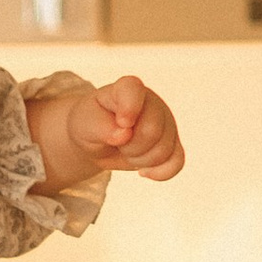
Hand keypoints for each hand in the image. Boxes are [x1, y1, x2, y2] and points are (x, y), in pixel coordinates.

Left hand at [31, 75, 184, 188]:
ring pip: (164, 150)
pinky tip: (143, 171)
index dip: (129, 109)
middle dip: (130, 146)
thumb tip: (124, 134)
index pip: (134, 91)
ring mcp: (166, 122)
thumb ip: (100, 126)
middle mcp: (152, 102)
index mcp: (127, 88)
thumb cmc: (91, 124)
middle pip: (152, 131)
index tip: (121, 123)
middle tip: (117, 142)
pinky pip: (176, 162)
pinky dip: (159, 173)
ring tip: (126, 150)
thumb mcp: (84, 124)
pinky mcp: (172, 143)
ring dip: (139, 160)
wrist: (98, 141)